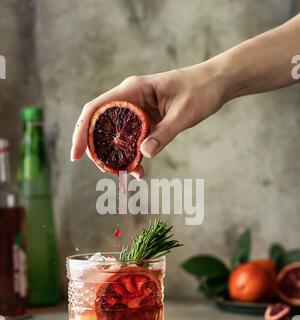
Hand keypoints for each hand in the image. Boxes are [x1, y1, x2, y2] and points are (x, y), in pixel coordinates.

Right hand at [71, 61, 226, 177]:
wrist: (216, 84)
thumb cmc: (201, 91)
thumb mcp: (183, 114)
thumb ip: (163, 135)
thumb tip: (143, 156)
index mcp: (133, 90)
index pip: (96, 109)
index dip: (82, 132)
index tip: (76, 155)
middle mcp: (129, 98)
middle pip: (100, 124)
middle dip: (99, 150)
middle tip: (107, 171)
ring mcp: (136, 109)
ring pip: (115, 135)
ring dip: (117, 156)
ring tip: (127, 173)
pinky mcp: (145, 119)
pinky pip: (131, 138)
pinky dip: (132, 154)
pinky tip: (139, 169)